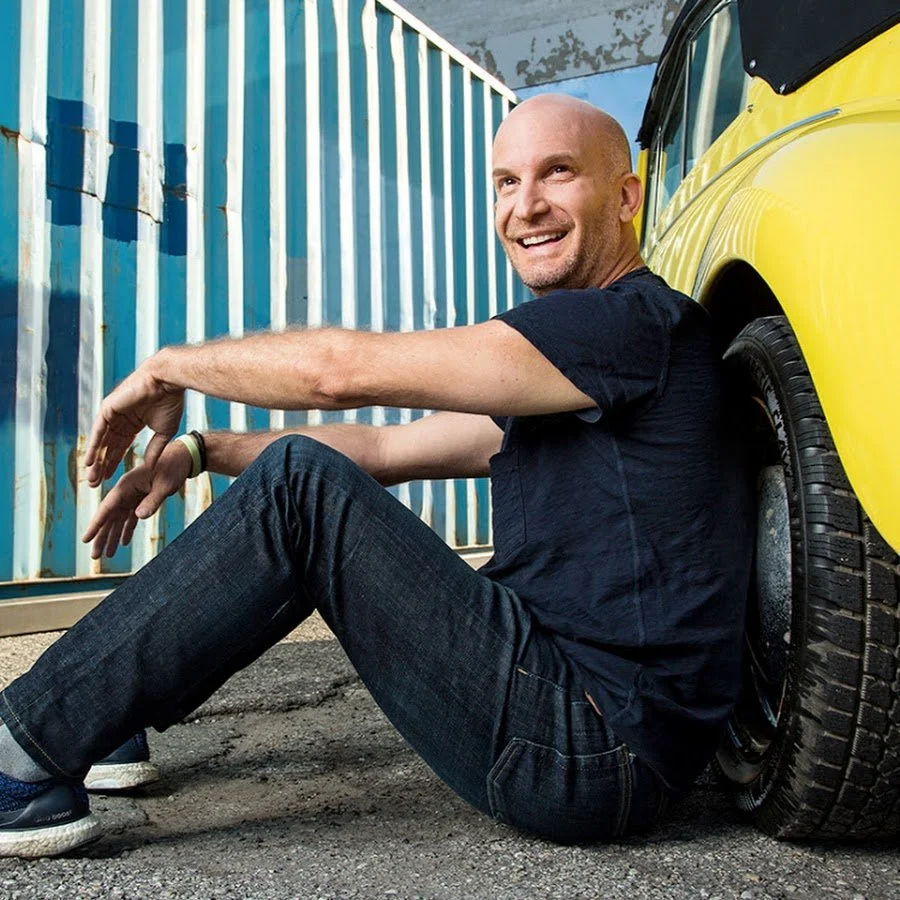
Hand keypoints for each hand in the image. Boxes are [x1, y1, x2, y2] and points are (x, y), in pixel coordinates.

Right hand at [83, 440, 192, 558]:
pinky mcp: (141, 499)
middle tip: (95, 557)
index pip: (107, 507)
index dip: (96, 525)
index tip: (86, 539)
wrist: (181, 458)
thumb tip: (139, 517)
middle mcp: (125, 491)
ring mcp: (132, 496)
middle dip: (101, 537)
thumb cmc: (172, 468)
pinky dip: (127, 530)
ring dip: (113, 537)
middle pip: (109, 517)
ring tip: (107, 556)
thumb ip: (152, 501)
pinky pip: (131, 518)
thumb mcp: (164, 485)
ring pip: (119, 520)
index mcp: (126, 485)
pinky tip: (124, 543)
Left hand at [85, 357, 184, 485]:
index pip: (120, 446)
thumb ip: (155, 448)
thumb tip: (149, 465)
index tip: (109, 478)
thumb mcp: (164, 432)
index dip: (114, 462)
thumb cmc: (169, 402)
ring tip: (91, 477)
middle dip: (102, 465)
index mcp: (134, 423)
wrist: (166, 383)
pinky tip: (89, 461)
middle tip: (96, 483)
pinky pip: (98, 432)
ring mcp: (112, 414)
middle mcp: (120, 419)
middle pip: (108, 446)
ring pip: (101, 441)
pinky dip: (93, 447)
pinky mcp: (108, 409)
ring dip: (95, 460)